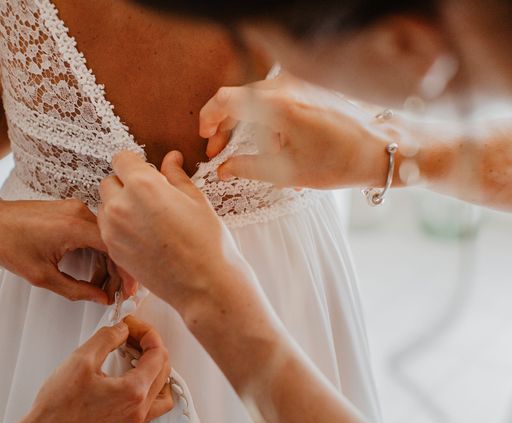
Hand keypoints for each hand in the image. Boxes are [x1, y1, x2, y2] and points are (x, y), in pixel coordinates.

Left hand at [0, 199, 136, 303]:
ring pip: (105, 238)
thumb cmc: (8, 243)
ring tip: (105, 286)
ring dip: (109, 262)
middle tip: (119, 293)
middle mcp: (79, 212)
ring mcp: (75, 208)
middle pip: (113, 243)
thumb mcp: (42, 276)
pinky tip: (95, 270)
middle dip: (119, 270)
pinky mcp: (70, 210)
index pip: (115, 248)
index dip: (126, 272)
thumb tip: (101, 298)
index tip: (127, 291)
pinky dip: (98, 251)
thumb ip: (76, 290)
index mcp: (75, 226)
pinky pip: (94, 231)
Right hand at [25, 316, 172, 422]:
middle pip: (163, 367)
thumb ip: (108, 337)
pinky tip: (133, 373)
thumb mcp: (82, 358)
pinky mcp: (126, 422)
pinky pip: (154, 402)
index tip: (130, 325)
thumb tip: (122, 329)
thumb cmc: (58, 405)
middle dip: (149, 344)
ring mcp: (135, 418)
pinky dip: (151, 384)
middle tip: (129, 333)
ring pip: (162, 385)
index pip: (158, 353)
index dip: (146, 332)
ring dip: (153, 364)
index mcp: (134, 392)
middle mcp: (140, 408)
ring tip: (134, 351)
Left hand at [98, 151, 250, 316]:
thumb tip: (171, 159)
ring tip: (146, 218)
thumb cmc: (207, 243)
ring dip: (119, 206)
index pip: (121, 159)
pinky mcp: (114, 251)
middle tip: (150, 197)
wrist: (205, 285)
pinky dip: (119, 228)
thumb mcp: (196, 200)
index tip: (147, 172)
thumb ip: (176, 176)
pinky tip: (143, 236)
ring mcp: (113, 231)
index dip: (135, 164)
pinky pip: (107, 229)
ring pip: (105, 207)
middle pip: (109, 182)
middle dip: (125, 185)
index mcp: (142, 185)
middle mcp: (121, 206)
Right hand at [199, 72, 393, 188]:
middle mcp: (285, 86)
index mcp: (276, 104)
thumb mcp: (287, 172)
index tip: (205, 137)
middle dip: (226, 127)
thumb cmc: (340, 160)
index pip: (225, 100)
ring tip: (257, 158)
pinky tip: (276, 148)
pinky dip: (267, 122)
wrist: (383, 147)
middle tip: (219, 152)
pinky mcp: (308, 87)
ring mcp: (298, 84)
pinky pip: (276, 101)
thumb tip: (223, 168)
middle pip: (239, 100)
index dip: (208, 118)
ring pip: (256, 102)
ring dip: (249, 128)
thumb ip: (247, 167)